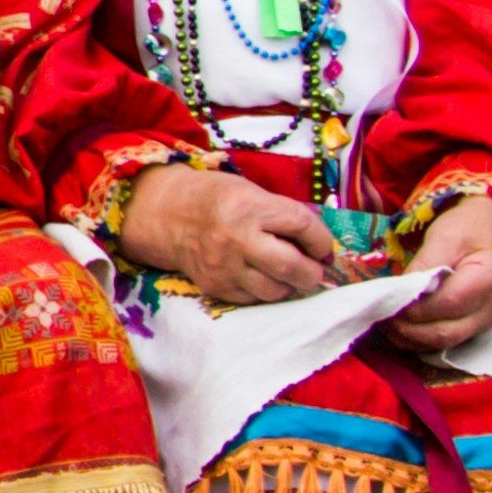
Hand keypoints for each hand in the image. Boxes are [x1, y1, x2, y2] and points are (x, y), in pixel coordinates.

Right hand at [118, 163, 344, 306]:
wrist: (167, 215)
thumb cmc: (218, 199)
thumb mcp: (252, 193)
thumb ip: (284, 216)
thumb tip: (320, 248)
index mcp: (248, 206)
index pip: (301, 226)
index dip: (322, 240)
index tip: (323, 248)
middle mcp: (235, 238)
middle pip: (291, 266)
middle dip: (312, 272)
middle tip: (313, 269)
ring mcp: (224, 267)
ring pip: (275, 290)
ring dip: (289, 284)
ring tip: (286, 273)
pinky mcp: (215, 287)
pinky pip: (254, 299)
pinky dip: (265, 290)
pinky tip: (261, 276)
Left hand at [389, 195, 491, 350]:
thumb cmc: (468, 227)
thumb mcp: (444, 237)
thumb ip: (423, 265)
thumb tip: (398, 293)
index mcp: (490, 279)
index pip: (448, 304)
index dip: (415, 308)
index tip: (387, 302)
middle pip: (446, 332)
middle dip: (408, 329)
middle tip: (381, 317)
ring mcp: (487, 320)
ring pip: (445, 343)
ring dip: (411, 338)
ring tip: (387, 324)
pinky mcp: (477, 325)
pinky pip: (447, 340)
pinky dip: (422, 338)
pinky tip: (403, 327)